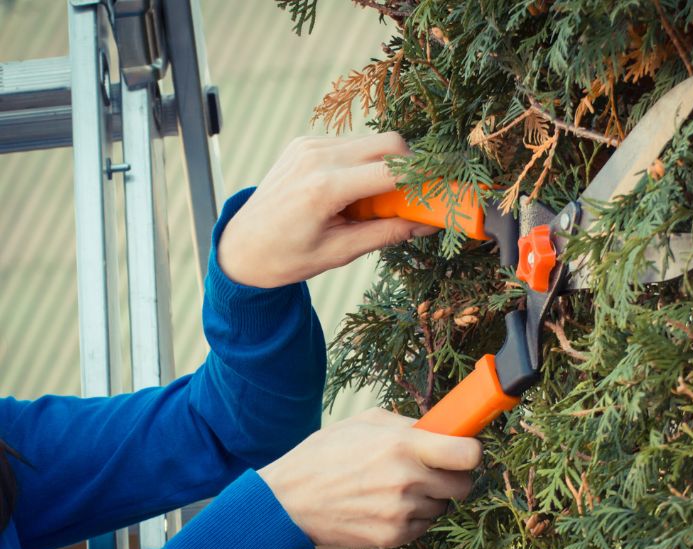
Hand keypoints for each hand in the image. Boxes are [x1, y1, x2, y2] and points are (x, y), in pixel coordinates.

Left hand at [217, 132, 437, 287]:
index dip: (424, 177)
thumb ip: (388, 233)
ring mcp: (309, 145)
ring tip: (375, 201)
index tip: (444, 188)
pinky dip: (363, 163)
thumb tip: (429, 224)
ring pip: (371, 141)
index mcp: (324, 188)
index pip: (392, 169)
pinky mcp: (305, 143)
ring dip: (386, 165)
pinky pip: (350, 144)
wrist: (241, 246)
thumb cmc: (287, 257)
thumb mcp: (340, 252)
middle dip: (412, 166)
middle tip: (415, 196)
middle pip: (389, 143)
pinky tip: (352, 191)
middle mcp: (317, 157)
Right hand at [258, 408, 481, 548]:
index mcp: (404, 445)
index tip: (465, 449)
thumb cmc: (325, 455)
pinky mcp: (393, 536)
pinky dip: (413, 516)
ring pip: (443, 506)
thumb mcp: (366, 422)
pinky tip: (388, 503)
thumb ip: (409, 424)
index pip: (468, 454)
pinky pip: (423, 526)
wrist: (289, 500)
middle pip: (465, 485)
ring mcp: (401, 512)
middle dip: (455, 476)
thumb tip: (442, 428)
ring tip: (399, 485)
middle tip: (437, 468)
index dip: (472, 451)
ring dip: (431, 497)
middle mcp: (408, 480)